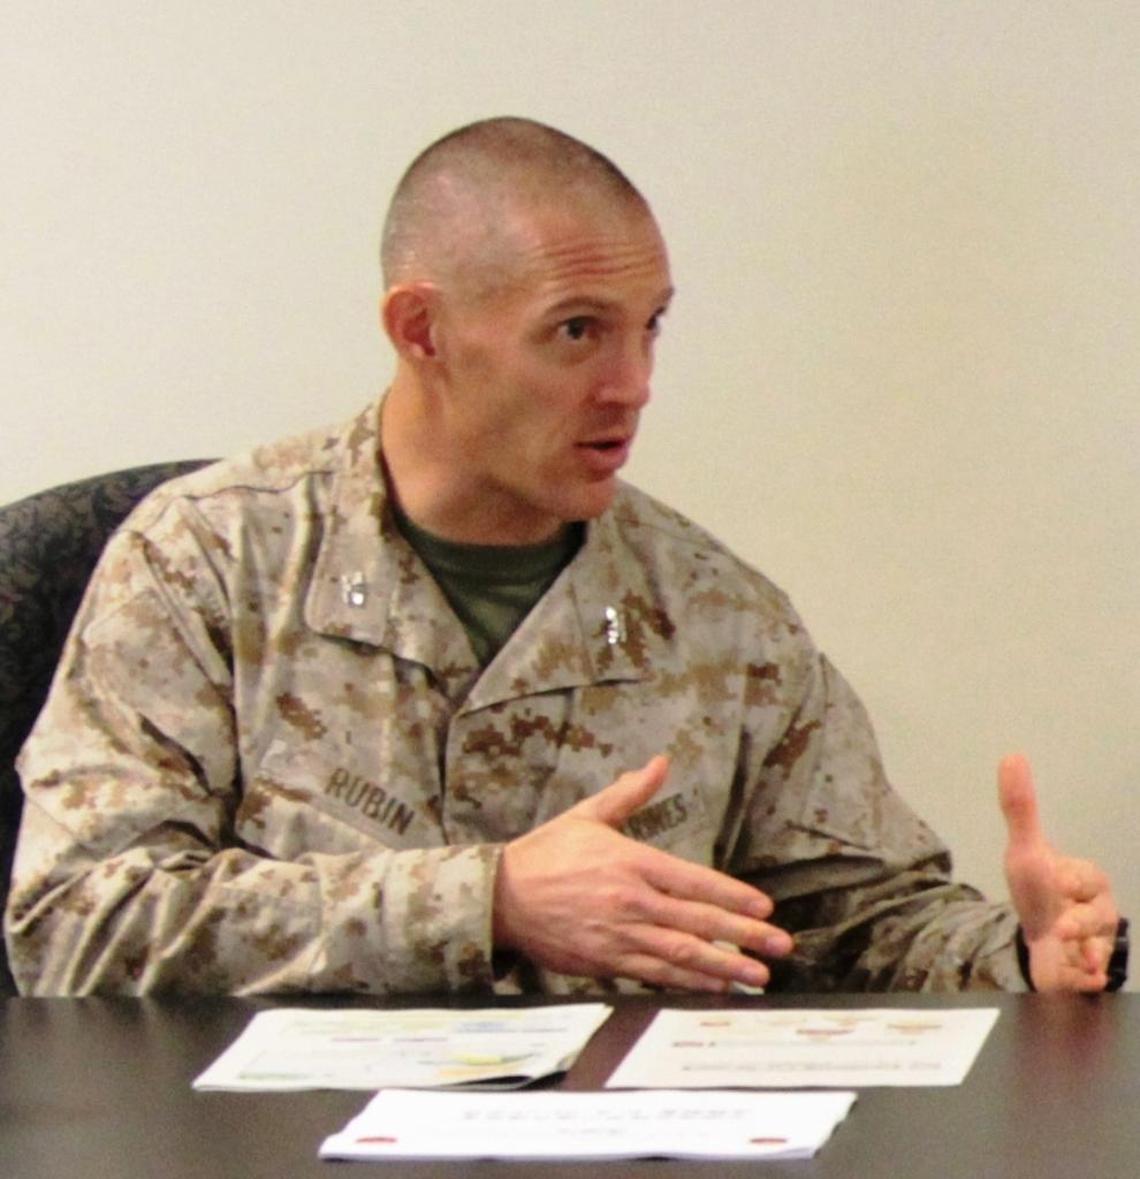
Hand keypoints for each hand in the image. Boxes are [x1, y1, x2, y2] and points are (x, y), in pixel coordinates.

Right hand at [492, 755, 792, 991]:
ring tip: (757, 976)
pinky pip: (654, 974)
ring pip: (681, 954)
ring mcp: (619, 934)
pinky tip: (712, 986)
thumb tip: (660, 762)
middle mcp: (631, 900)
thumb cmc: (546, 853)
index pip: (694, 880)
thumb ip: (630, 793)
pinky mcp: (605, 961)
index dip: (732, 896)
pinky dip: (686, 981)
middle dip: (744, 936)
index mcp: (631, 862)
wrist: (500, 897)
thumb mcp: (588, 815)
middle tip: (780, 946)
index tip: (764, 908)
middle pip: (697, 921)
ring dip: (723, 966)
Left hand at [999, 753, 1117, 990]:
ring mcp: (1099, 943)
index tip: (1053, 883)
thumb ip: (1019, 807)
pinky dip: (1080, 978)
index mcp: (1090, 880)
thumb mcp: (1024, 851)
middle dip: (1076, 922)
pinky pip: (1092, 978)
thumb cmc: (1035, 893)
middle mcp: (1101, 910)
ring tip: (1061, 945)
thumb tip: (1012, 755)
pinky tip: (1073, 973)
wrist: (1030, 942)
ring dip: (1079, 951)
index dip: (1067, 882)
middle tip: (1057, 924)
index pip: (1087, 879)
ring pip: (1099, 949)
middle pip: (1099, 917)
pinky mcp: (1090, 973)